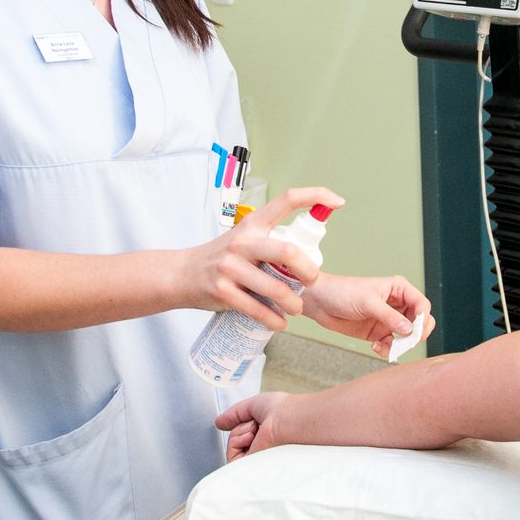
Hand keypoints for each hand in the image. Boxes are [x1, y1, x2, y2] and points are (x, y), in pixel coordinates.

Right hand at [171, 187, 341, 329]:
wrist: (182, 274)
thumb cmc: (223, 258)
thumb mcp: (245, 239)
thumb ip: (271, 242)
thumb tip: (309, 253)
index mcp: (253, 223)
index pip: (287, 200)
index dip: (316, 196)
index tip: (338, 202)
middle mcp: (243, 241)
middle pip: (288, 252)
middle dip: (308, 271)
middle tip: (311, 282)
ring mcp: (231, 266)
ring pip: (276, 288)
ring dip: (293, 304)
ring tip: (296, 309)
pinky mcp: (222, 290)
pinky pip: (257, 309)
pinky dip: (274, 320)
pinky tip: (279, 323)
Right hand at [217, 391, 293, 458]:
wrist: (291, 420)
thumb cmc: (283, 410)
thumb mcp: (255, 405)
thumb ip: (235, 414)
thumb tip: (219, 422)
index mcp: (265, 434)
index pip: (243, 435)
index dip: (241, 425)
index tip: (251, 419)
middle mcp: (262, 447)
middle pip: (235, 441)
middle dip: (239, 428)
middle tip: (255, 423)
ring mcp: (258, 457)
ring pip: (232, 448)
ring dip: (238, 434)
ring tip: (254, 429)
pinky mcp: (252, 466)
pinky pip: (231, 458)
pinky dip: (235, 442)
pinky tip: (251, 436)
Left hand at [301, 273, 432, 358]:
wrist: (320, 302)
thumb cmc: (343, 292)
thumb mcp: (368, 302)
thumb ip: (389, 316)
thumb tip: (409, 330)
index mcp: (398, 289)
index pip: (422, 304)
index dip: (423, 318)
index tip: (416, 331)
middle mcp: (396, 304)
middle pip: (419, 322)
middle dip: (416, 334)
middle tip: (408, 342)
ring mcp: (388, 320)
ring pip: (407, 336)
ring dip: (401, 344)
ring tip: (388, 346)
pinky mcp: (378, 333)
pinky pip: (392, 345)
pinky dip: (388, 349)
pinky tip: (375, 346)